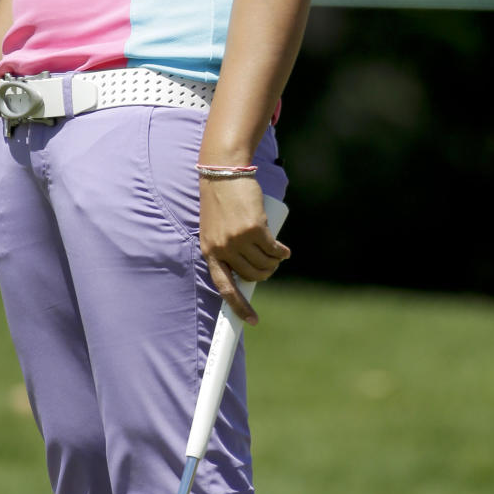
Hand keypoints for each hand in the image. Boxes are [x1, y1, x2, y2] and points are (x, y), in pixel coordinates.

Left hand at [199, 177, 289, 325]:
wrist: (222, 173)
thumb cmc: (220, 201)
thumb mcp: (215, 230)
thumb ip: (227, 250)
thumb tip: (251, 273)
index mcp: (210, 252)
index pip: (224, 287)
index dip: (238, 307)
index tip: (252, 321)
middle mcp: (223, 249)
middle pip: (252, 276)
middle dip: (265, 274)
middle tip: (270, 264)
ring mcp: (238, 240)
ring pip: (265, 263)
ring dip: (274, 262)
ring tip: (276, 253)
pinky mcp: (255, 229)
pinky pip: (274, 250)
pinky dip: (281, 252)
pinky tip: (283, 250)